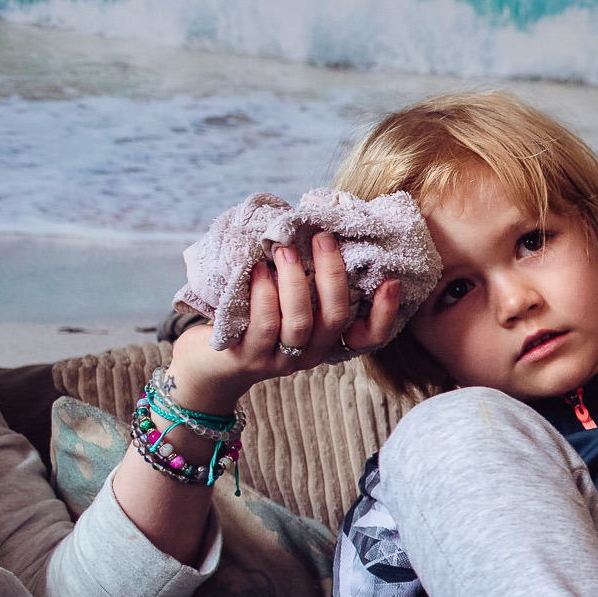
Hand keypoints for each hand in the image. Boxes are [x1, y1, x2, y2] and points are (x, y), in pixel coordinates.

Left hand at [168, 232, 403, 414]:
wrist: (206, 363)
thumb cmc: (250, 320)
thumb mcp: (285, 306)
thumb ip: (306, 283)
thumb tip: (317, 233)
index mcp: (326, 341)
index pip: (369, 337)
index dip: (384, 312)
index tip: (390, 280)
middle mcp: (310, 354)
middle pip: (334, 318)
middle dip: (332, 274)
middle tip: (322, 238)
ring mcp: (280, 360)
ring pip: (299, 322)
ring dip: (294, 282)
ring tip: (284, 249)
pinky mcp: (248, 358)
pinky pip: (263, 325)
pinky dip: (262, 293)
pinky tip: (256, 269)